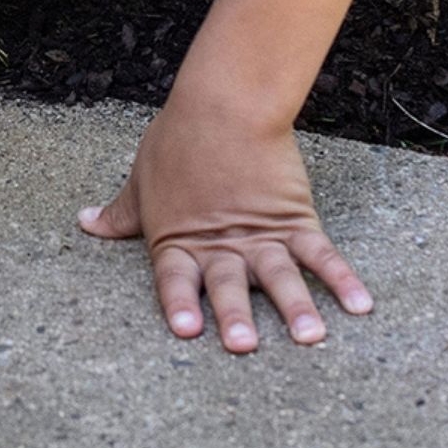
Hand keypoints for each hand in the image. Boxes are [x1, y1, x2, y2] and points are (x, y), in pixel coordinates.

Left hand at [78, 94, 372, 352]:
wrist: (223, 102)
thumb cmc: (177, 139)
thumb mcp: (142, 179)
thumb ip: (121, 212)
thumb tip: (86, 223)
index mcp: (179, 236)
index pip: (176, 277)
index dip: (179, 303)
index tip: (185, 330)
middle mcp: (220, 242)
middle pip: (228, 283)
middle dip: (235, 315)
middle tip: (241, 344)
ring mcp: (260, 233)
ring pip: (278, 276)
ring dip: (295, 307)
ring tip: (310, 336)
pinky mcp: (293, 218)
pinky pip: (321, 253)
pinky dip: (342, 278)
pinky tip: (361, 305)